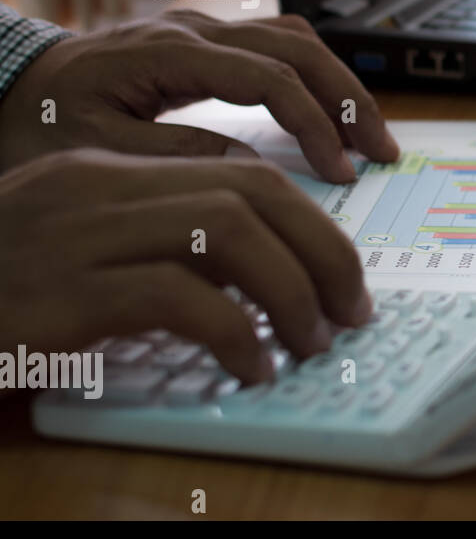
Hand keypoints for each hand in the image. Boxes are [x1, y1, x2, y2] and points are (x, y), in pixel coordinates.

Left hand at [0, 10, 398, 182]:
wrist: (3, 89)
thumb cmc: (34, 126)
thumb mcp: (95, 152)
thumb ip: (177, 156)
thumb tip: (254, 166)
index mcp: (166, 53)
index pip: (270, 79)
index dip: (314, 124)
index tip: (339, 172)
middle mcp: (191, 30)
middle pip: (300, 48)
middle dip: (349, 99)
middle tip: (382, 152)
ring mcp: (200, 31)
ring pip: (296, 40)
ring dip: (339, 84)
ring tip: (368, 136)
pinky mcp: (203, 45)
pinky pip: (276, 47)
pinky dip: (313, 79)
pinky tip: (326, 116)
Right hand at [0, 149, 369, 384]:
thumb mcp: (83, 251)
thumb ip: (160, 244)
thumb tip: (261, 271)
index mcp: (109, 173)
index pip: (240, 173)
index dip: (309, 221)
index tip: (341, 273)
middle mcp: (98, 188)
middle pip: (251, 193)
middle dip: (322, 250)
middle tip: (350, 308)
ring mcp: (77, 234)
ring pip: (228, 233)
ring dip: (291, 290)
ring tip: (312, 340)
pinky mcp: (62, 293)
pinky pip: (180, 298)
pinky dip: (236, 333)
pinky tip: (251, 366)